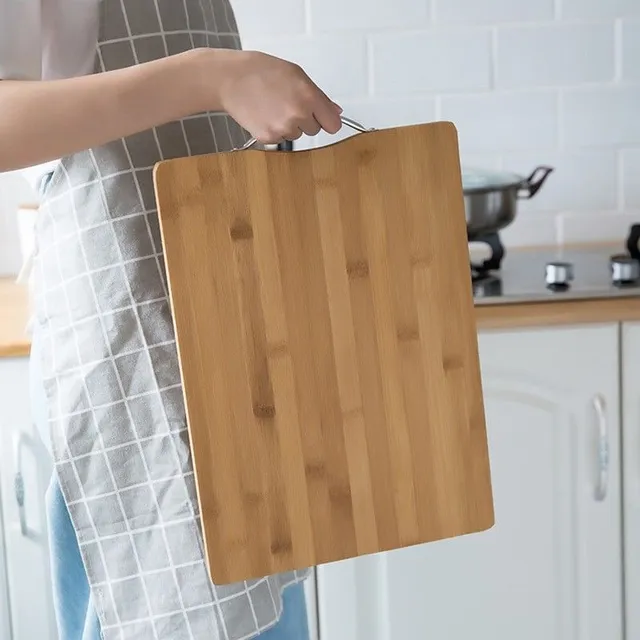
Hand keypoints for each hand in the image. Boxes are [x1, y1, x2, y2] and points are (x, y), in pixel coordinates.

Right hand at [202, 49, 342, 143]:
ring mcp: (283, 129)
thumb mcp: (296, 75)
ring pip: (296, 135)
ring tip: (272, 106)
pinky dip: (274, 130)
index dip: (327, 120)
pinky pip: (280, 139)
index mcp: (309, 97)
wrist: (230, 79)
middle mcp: (298, 115)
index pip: (333, 125)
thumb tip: (336, 112)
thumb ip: (319, 96)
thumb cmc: (262, 72)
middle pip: (314, 130)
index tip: (321, 117)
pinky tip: (264, 114)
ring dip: (289, 125)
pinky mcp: (268, 138)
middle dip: (305, 120)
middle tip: (287, 103)